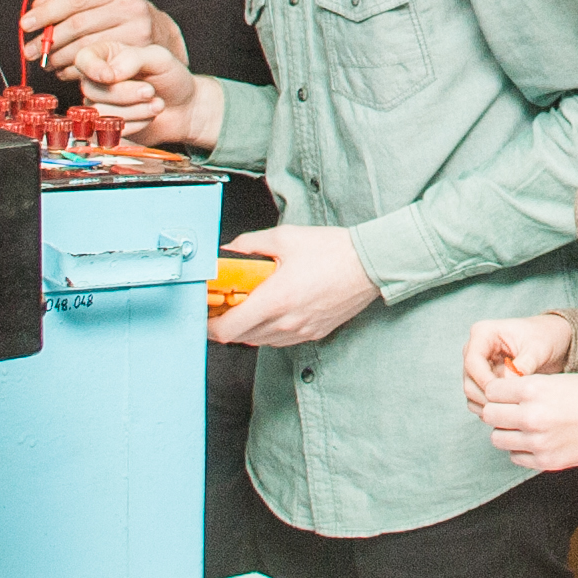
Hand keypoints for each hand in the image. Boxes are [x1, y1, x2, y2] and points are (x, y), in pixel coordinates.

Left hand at [22, 0, 186, 76]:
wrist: (162, 37)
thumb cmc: (122, 18)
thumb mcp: (100, 3)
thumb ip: (68, 4)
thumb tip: (36, 7)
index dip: (46, 13)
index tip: (25, 24)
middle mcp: (131, 7)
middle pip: (78, 25)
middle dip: (48, 40)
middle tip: (30, 51)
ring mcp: (138, 31)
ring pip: (86, 47)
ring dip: (59, 57)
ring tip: (46, 62)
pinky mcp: (138, 54)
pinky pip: (97, 65)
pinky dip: (75, 69)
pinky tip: (65, 70)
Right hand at [71, 40, 220, 148]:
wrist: (184, 107)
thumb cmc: (170, 78)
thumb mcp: (159, 58)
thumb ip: (134, 58)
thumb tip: (111, 72)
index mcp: (105, 56)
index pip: (84, 59)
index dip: (93, 68)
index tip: (109, 76)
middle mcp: (96, 80)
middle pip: (93, 90)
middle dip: (126, 94)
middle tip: (150, 91)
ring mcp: (98, 105)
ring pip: (101, 113)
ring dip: (135, 111)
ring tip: (156, 104)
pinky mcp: (105, 128)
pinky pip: (108, 132)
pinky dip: (134, 126)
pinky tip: (148, 117)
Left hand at [209, 225, 379, 347]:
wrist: (371, 264)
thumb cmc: (334, 251)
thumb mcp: (286, 237)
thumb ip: (251, 244)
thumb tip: (231, 249)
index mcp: (274, 300)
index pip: (227, 329)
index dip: (209, 325)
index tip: (206, 312)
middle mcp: (285, 322)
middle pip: (240, 337)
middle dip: (226, 322)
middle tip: (225, 303)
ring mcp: (300, 331)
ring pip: (259, 340)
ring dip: (248, 327)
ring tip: (250, 304)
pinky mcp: (314, 333)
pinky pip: (280, 340)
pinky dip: (269, 330)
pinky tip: (274, 310)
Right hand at [462, 314, 576, 411]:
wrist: (553, 340)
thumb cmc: (545, 337)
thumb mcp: (539, 348)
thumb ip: (524, 364)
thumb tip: (508, 382)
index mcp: (483, 333)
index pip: (472, 362)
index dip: (485, 381)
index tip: (504, 394)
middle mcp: (474, 349)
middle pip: (469, 380)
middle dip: (487, 396)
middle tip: (510, 407)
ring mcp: (477, 366)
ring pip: (471, 393)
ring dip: (489, 404)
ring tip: (513, 409)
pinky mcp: (482, 380)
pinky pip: (478, 400)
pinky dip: (491, 408)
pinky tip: (510, 410)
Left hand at [477, 371, 577, 471]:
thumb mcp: (558, 379)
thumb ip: (528, 388)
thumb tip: (504, 395)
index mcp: (533, 390)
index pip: (492, 391)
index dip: (498, 391)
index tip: (505, 393)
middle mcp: (531, 416)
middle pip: (489, 415)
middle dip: (496, 410)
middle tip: (508, 409)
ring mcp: (537, 441)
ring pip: (497, 438)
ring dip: (506, 431)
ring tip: (521, 426)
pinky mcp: (545, 461)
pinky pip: (515, 456)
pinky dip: (520, 449)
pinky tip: (534, 439)